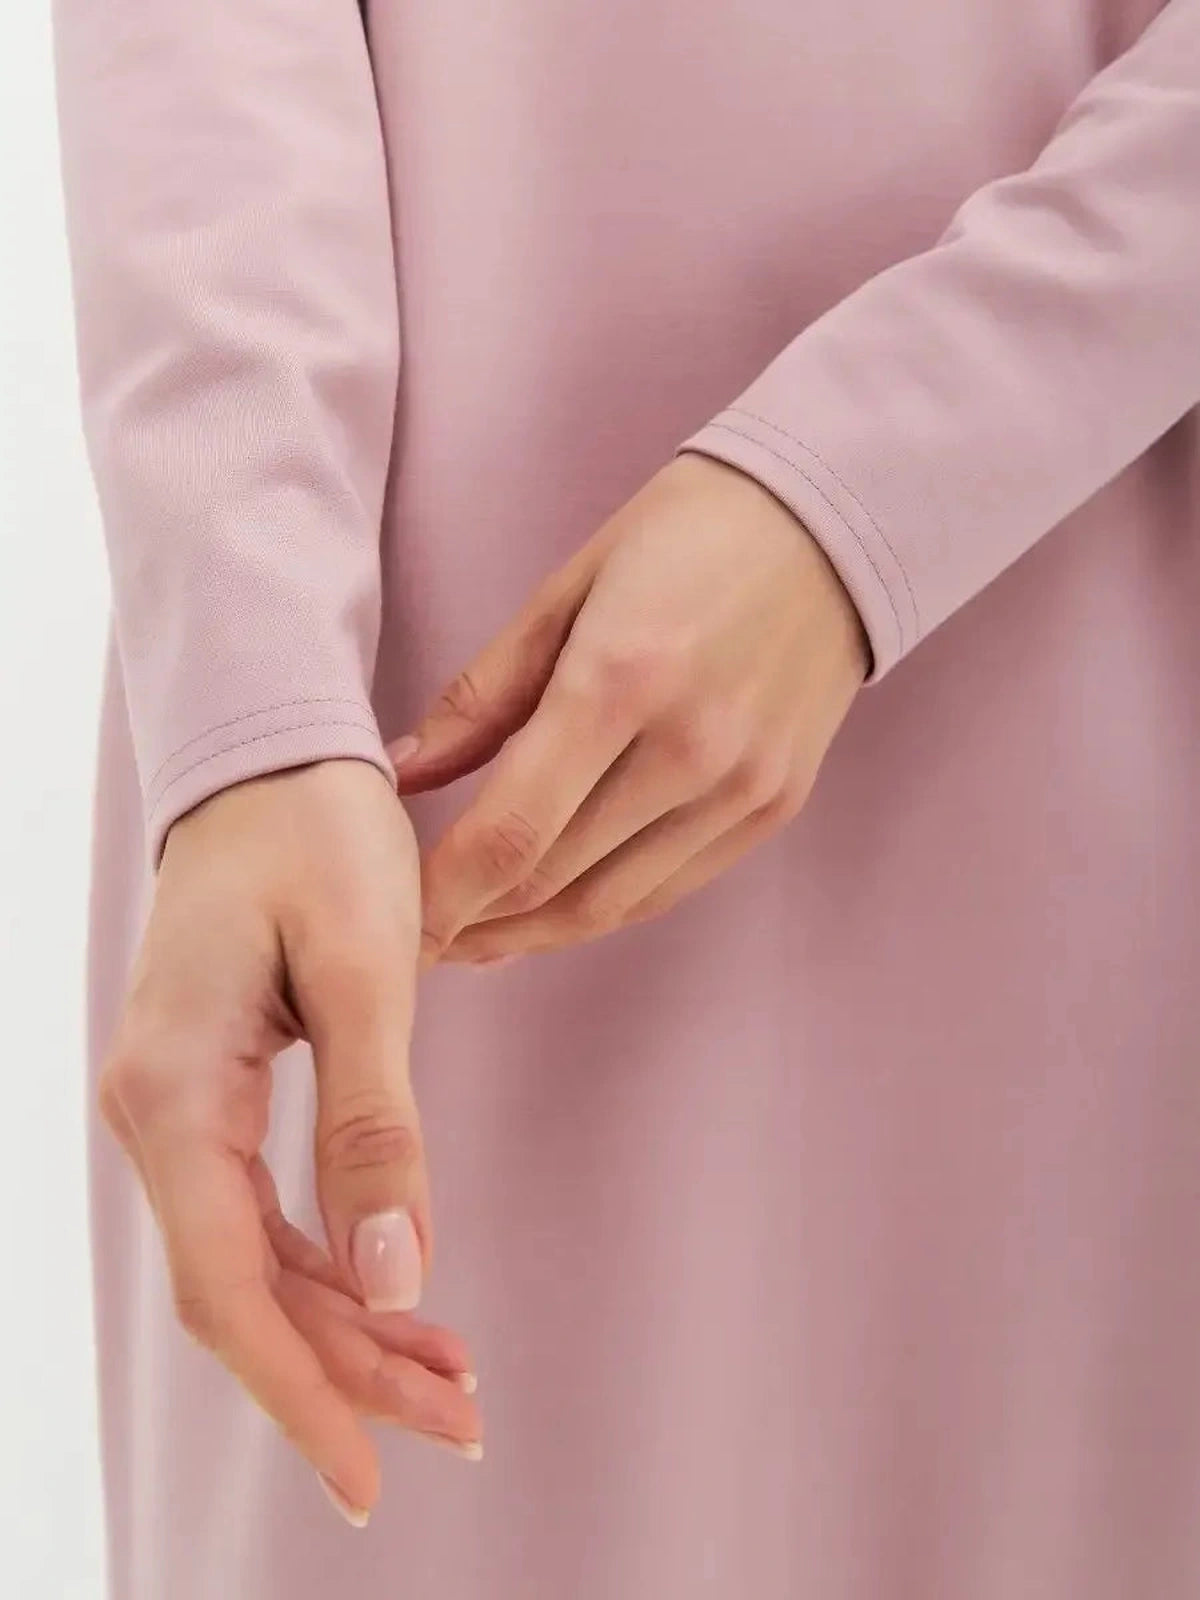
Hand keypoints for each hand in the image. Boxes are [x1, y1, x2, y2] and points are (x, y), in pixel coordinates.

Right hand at [98, 761, 481, 1528]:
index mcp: (175, 1094)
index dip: (303, 1390)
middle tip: (461, 1421)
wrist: (271, 758)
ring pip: (256, 1264)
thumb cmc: (315, 836)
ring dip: (348, 1327)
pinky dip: (333, 1265)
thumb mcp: (362, 970)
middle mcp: (156, 1118)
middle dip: (347, 1372)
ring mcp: (178, 1111)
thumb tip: (395, 1272)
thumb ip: (375, 1122)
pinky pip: (262, 1215)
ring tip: (450, 1379)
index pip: (229, 1286)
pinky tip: (396, 1293)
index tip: (372, 1478)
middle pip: (244, 1293)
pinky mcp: (213, 1097)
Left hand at [391, 454, 868, 963]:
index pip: (512, 831)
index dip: (444, 894)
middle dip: (472, 922)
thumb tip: (405, 773)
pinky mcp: (774, 807)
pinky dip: (602, 910)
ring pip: (611, 903)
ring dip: (531, 934)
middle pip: (554, 879)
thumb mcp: (567, 588)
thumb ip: (483, 694)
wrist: (834, 521)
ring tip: (472, 940)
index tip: (399, 920)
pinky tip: (552, 914)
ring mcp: (741, 787)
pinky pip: (670, 887)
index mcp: (622, 679)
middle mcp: (689, 749)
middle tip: (418, 937)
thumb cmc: (686, 533)